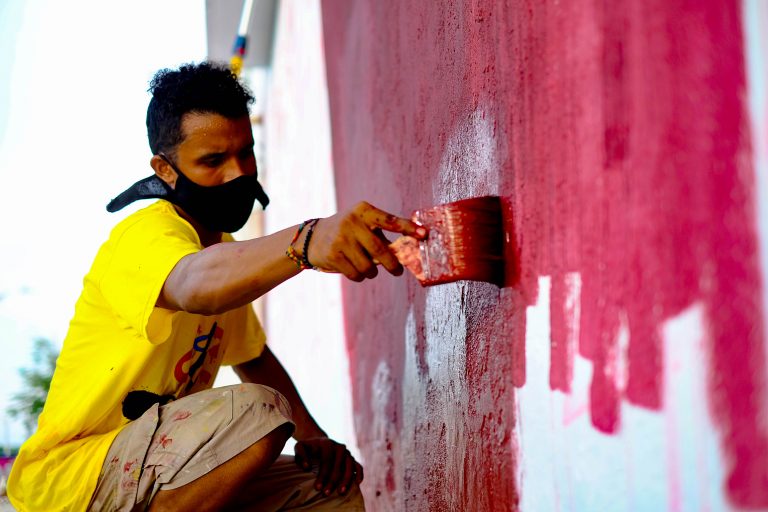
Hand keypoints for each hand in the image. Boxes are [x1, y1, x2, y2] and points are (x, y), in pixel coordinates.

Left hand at [294, 437, 363, 495]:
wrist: (320, 442)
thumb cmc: (309, 448)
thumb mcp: (300, 447)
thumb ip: (301, 455)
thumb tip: (307, 467)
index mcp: (327, 444)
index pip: (326, 461)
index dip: (323, 475)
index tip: (317, 488)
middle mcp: (339, 447)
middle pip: (338, 466)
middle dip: (332, 481)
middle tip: (326, 493)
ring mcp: (347, 453)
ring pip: (350, 466)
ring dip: (346, 480)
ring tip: (341, 492)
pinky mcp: (352, 458)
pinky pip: (358, 466)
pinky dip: (360, 474)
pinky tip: (358, 483)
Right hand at [307, 201, 426, 280]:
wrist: (312, 237)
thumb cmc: (348, 232)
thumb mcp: (362, 224)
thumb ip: (382, 235)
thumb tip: (406, 253)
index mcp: (364, 211)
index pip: (390, 220)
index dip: (408, 228)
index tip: (424, 234)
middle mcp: (352, 222)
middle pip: (380, 250)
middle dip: (392, 265)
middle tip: (398, 271)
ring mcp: (341, 238)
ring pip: (368, 266)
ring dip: (372, 272)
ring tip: (369, 268)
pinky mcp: (333, 254)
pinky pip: (356, 274)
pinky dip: (360, 276)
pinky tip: (356, 270)